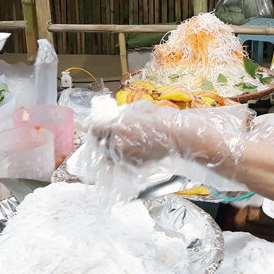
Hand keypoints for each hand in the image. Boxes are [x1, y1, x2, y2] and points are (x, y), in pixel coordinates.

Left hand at [88, 101, 246, 169]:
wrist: (177, 136)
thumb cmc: (162, 118)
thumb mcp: (141, 108)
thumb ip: (126, 113)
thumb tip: (118, 115)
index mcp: (116, 126)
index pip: (95, 129)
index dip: (97, 127)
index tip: (100, 126)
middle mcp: (117, 143)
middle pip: (100, 144)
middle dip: (103, 139)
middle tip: (109, 136)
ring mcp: (125, 156)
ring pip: (109, 155)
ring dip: (111, 150)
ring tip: (120, 145)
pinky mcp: (134, 164)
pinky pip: (122, 162)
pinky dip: (123, 158)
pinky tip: (131, 151)